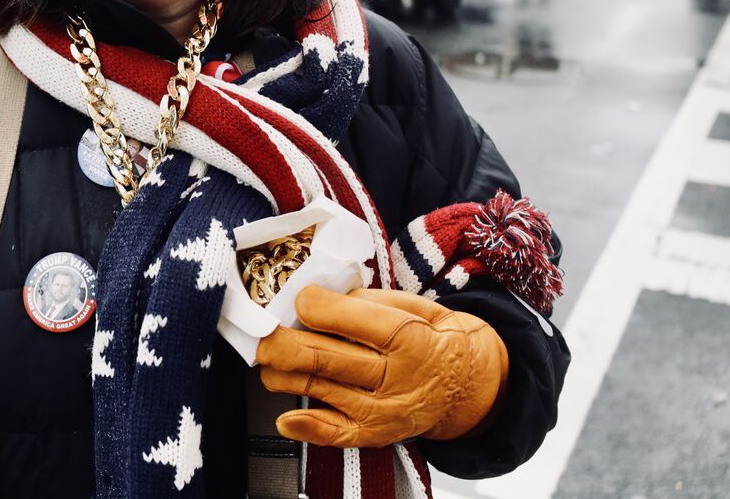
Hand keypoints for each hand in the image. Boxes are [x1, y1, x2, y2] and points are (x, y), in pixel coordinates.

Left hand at [255, 286, 508, 448]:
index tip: (297, 296)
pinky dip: (302, 426)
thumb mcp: (412, 305)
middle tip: (260, 326)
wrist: (469, 383)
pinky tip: (285, 416)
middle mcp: (395, 378)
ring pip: (316, 388)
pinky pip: (332, 434)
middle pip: (322, 358)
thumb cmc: (431, 335)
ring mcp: (383, 411)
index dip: (315, 306)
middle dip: (279, 340)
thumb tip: (319, 294)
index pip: (352, 321)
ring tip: (268, 354)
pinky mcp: (374, 435)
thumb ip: (367, 300)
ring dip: (279, 371)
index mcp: (409, 338)